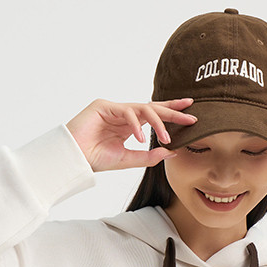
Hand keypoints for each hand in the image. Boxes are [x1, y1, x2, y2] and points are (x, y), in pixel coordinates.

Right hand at [65, 98, 197, 172]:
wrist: (75, 160)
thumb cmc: (97, 159)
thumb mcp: (129, 159)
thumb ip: (149, 156)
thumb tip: (172, 152)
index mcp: (129, 125)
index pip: (154, 115)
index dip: (171, 112)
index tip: (190, 115)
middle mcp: (123, 114)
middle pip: (153, 107)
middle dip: (173, 111)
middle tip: (191, 116)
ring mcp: (114, 108)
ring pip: (143, 109)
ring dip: (158, 124)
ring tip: (167, 137)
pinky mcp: (103, 106)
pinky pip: (126, 112)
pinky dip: (136, 125)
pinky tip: (140, 138)